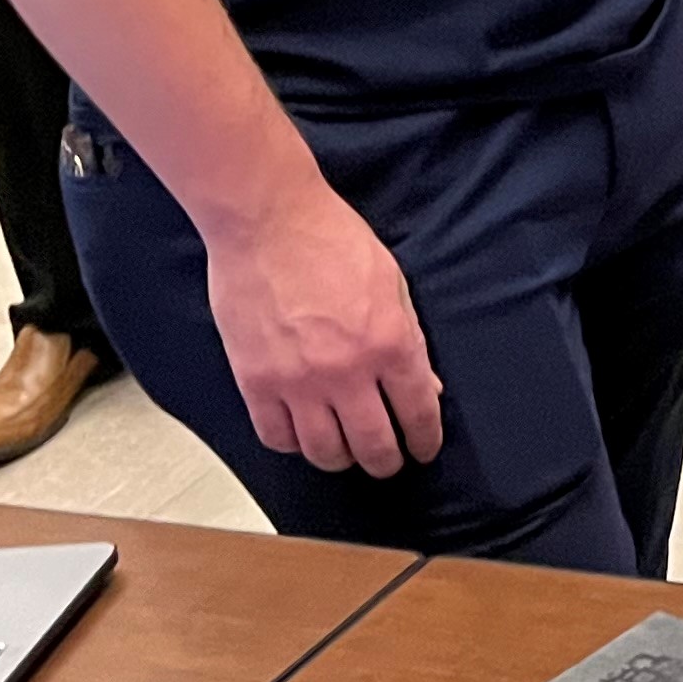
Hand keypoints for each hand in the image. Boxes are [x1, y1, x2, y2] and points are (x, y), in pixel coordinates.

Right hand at [199, 182, 443, 473]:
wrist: (267, 220)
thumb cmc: (330, 238)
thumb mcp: (391, 283)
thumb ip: (410, 339)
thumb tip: (427, 385)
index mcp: (389, 342)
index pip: (418, 413)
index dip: (426, 440)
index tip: (424, 449)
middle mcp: (346, 370)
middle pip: (374, 446)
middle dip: (387, 461)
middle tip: (388, 461)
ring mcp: (297, 381)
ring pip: (324, 452)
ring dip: (341, 458)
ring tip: (346, 451)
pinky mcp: (255, 381)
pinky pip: (277, 436)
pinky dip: (293, 443)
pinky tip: (302, 433)